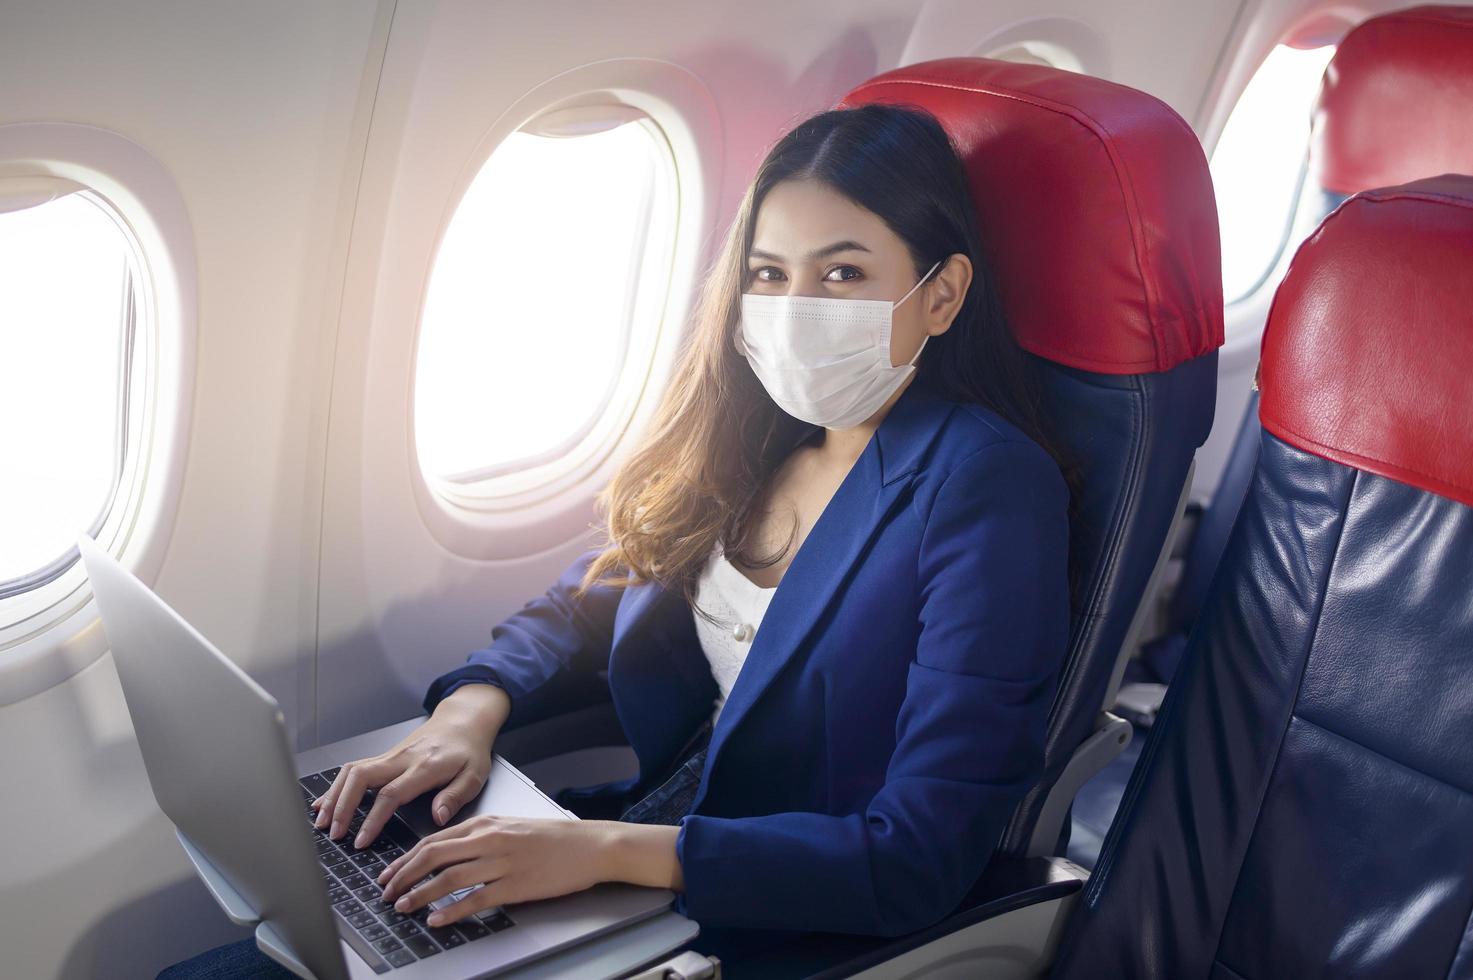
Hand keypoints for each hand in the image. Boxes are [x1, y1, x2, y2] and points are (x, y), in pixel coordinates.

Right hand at [310, 684, 511, 846]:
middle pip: (361, 777)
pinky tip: (324, 803)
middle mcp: (402, 759)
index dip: (372, 819)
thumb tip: (438, 817)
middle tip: (334, 834)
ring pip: (352, 771)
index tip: (361, 841)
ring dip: (334, 796)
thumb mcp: (475, 775)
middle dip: (342, 806)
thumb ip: (456, 796)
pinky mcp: (384, 757)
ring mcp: (390, 756)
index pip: (391, 794)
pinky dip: (336, 786)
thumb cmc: (469, 750)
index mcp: (425, 767)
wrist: (463, 721)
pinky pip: (354, 769)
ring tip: (322, 822)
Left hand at [375, 815, 617, 925]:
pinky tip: (436, 919)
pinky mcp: (516, 885)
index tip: (390, 873)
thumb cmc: (554, 838)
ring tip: (403, 906)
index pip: (434, 840)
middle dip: (403, 875)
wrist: (590, 845)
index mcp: (486, 823)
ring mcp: (502, 862)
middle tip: (385, 891)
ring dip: (420, 894)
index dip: (406, 859)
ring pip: (449, 878)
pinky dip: (451, 910)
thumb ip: (480, 836)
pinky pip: (476, 899)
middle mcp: (490, 839)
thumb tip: (448, 854)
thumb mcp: (512, 827)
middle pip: (433, 856)